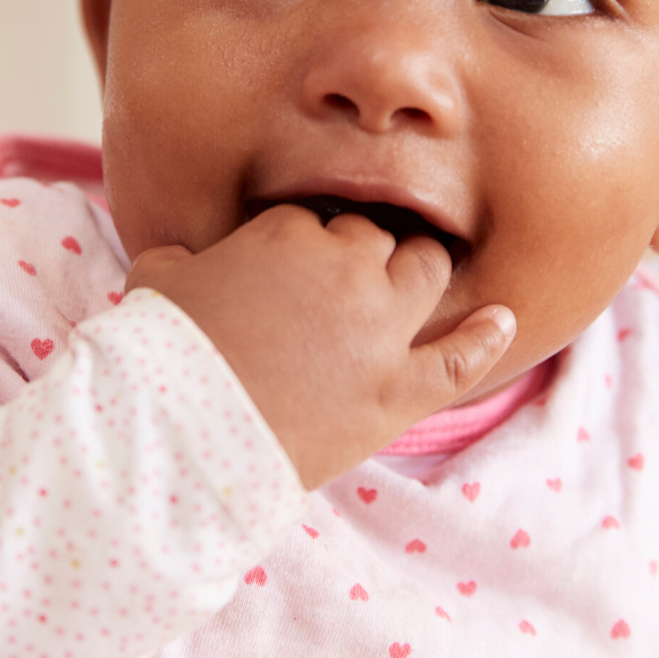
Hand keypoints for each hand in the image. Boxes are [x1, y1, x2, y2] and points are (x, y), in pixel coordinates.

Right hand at [126, 205, 515, 490]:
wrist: (178, 436)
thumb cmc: (159, 354)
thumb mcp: (155, 282)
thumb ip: (177, 257)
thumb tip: (178, 259)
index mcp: (286, 234)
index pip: (311, 221)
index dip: (302, 247)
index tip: (288, 273)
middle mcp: (346, 268)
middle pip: (375, 239)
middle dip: (362, 255)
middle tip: (342, 287)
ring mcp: (379, 330)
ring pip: (425, 274)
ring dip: (418, 274)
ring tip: (409, 287)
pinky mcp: (397, 391)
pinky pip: (460, 358)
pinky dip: (485, 336)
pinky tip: (502, 319)